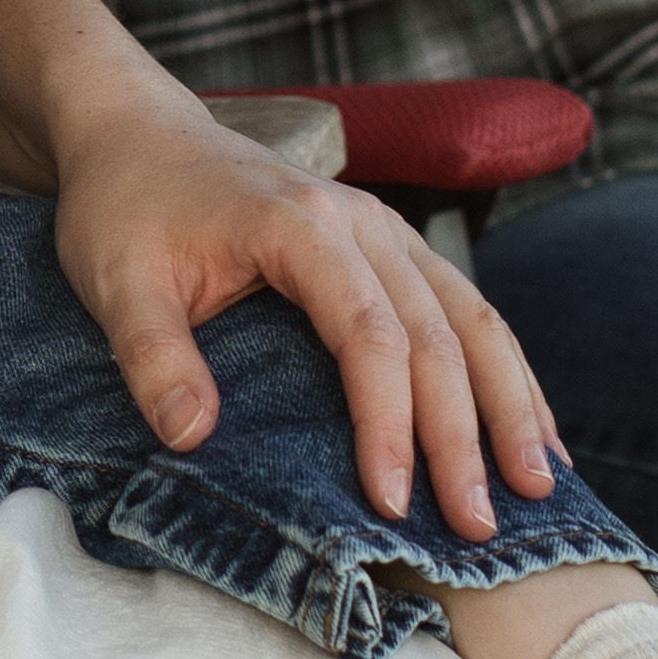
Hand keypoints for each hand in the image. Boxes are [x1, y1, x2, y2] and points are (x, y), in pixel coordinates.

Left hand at [44, 99, 566, 539]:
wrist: (140, 131)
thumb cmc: (125, 206)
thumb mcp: (115, 281)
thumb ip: (153, 357)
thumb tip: (192, 438)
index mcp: (301, 225)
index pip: (369, 335)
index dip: (388, 423)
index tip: (390, 502)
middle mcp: (362, 221)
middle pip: (437, 335)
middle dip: (466, 436)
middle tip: (479, 527)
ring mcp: (387, 230)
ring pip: (472, 318)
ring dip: (511, 403)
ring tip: (542, 486)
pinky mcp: (392, 247)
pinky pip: (466, 308)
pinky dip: (505, 370)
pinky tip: (534, 428)